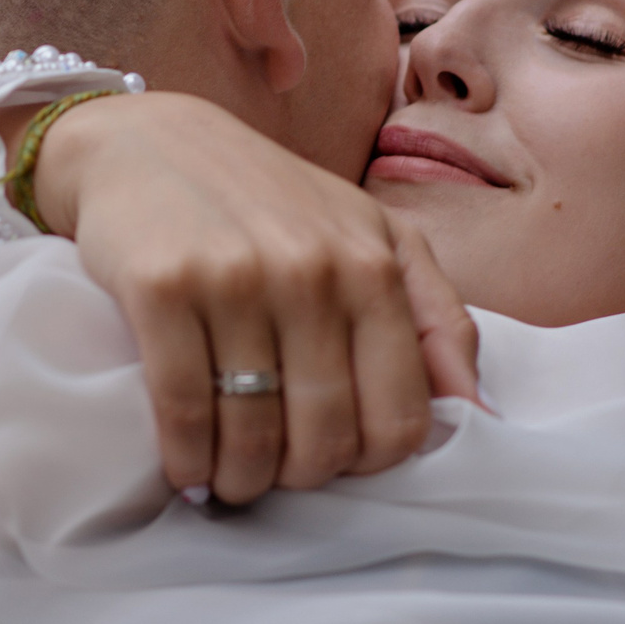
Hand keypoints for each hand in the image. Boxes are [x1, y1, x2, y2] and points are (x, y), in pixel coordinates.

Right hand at [26, 91, 479, 504]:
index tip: (334, 457)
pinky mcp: (163, 287)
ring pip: (254, 436)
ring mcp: (237, 278)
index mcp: (375, 266)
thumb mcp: (373, 236)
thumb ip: (436, 319)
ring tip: (227, 479)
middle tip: (272, 472)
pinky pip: (185, 410)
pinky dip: (186, 459)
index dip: (369, 462)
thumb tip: (478, 413)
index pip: (401, 417)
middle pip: (327, 438)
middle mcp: (314, 271)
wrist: (145, 142)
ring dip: (240, 481)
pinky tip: (184, 467)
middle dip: (299, 478)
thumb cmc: (267, 200)